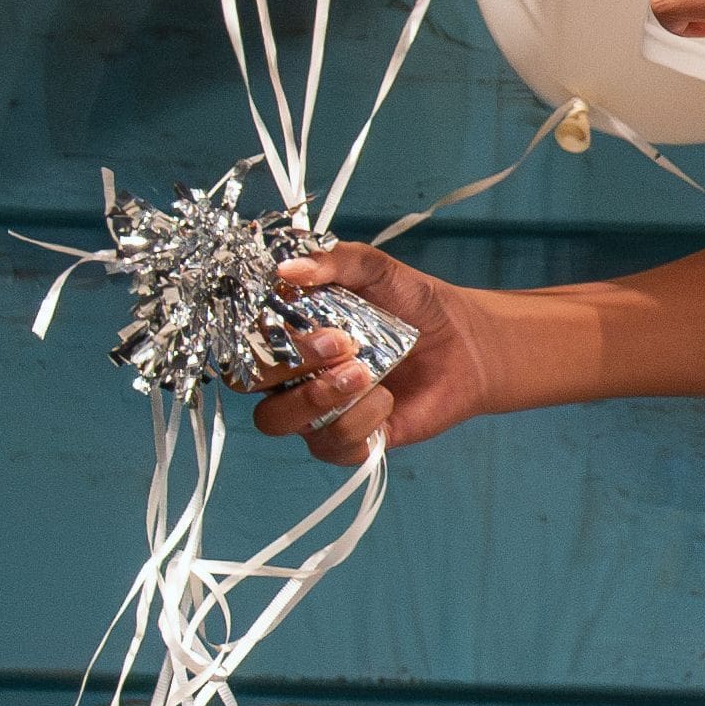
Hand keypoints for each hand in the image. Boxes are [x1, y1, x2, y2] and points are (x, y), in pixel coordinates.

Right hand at [252, 244, 507, 468]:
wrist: (466, 344)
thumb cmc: (413, 305)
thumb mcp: (375, 269)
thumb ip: (334, 260)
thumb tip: (286, 269)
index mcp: (282, 333)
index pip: (238, 339)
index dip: (252, 332)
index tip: (288, 312)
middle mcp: (288, 374)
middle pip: (247, 382)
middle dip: (285, 364)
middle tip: (339, 342)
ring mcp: (314, 409)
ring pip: (277, 420)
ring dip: (317, 396)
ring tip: (363, 372)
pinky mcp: (348, 440)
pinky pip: (329, 445)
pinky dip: (358, 422)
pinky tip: (386, 399)